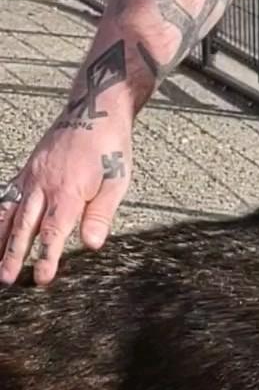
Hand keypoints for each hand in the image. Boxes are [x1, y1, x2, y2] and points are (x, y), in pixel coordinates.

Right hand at [0, 111, 131, 285]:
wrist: (95, 110)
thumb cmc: (109, 148)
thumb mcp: (116, 182)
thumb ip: (101, 215)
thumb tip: (92, 245)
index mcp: (68, 191)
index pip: (54, 231)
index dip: (47, 257)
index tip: (42, 278)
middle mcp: (44, 184)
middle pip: (25, 226)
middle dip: (14, 254)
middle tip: (7, 279)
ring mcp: (32, 175)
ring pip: (10, 211)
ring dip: (0, 239)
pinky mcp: (28, 169)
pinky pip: (7, 194)